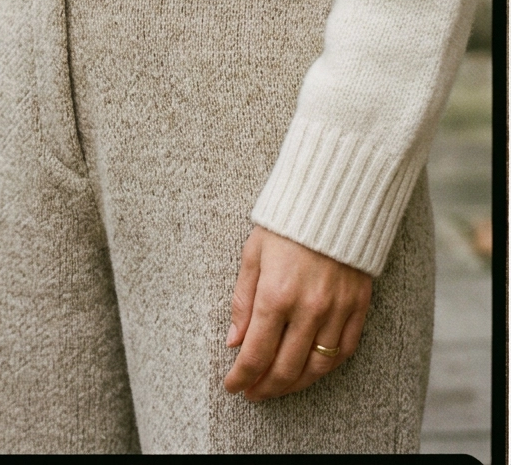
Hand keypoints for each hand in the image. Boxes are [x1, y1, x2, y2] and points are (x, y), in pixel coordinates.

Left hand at [224, 225, 371, 399]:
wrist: (333, 198)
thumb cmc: (286, 224)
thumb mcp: (253, 254)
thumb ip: (242, 300)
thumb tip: (234, 341)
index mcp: (276, 295)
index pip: (256, 354)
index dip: (241, 377)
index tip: (232, 386)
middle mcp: (308, 309)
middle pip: (285, 369)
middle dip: (264, 388)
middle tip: (252, 392)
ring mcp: (337, 310)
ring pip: (317, 367)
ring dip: (295, 384)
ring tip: (278, 387)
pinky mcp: (358, 306)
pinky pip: (344, 350)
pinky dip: (326, 367)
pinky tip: (311, 369)